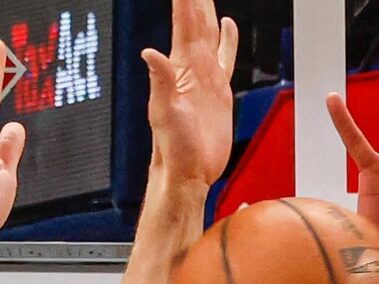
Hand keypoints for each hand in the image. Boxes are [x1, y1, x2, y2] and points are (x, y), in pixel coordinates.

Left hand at [143, 0, 239, 187]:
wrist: (188, 171)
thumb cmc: (174, 148)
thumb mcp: (165, 112)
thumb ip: (161, 81)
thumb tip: (150, 53)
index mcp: (182, 66)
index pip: (184, 19)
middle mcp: (194, 66)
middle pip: (197, 17)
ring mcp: (207, 76)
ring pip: (210, 31)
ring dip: (209, 8)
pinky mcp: (219, 91)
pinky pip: (225, 58)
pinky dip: (228, 40)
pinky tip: (228, 25)